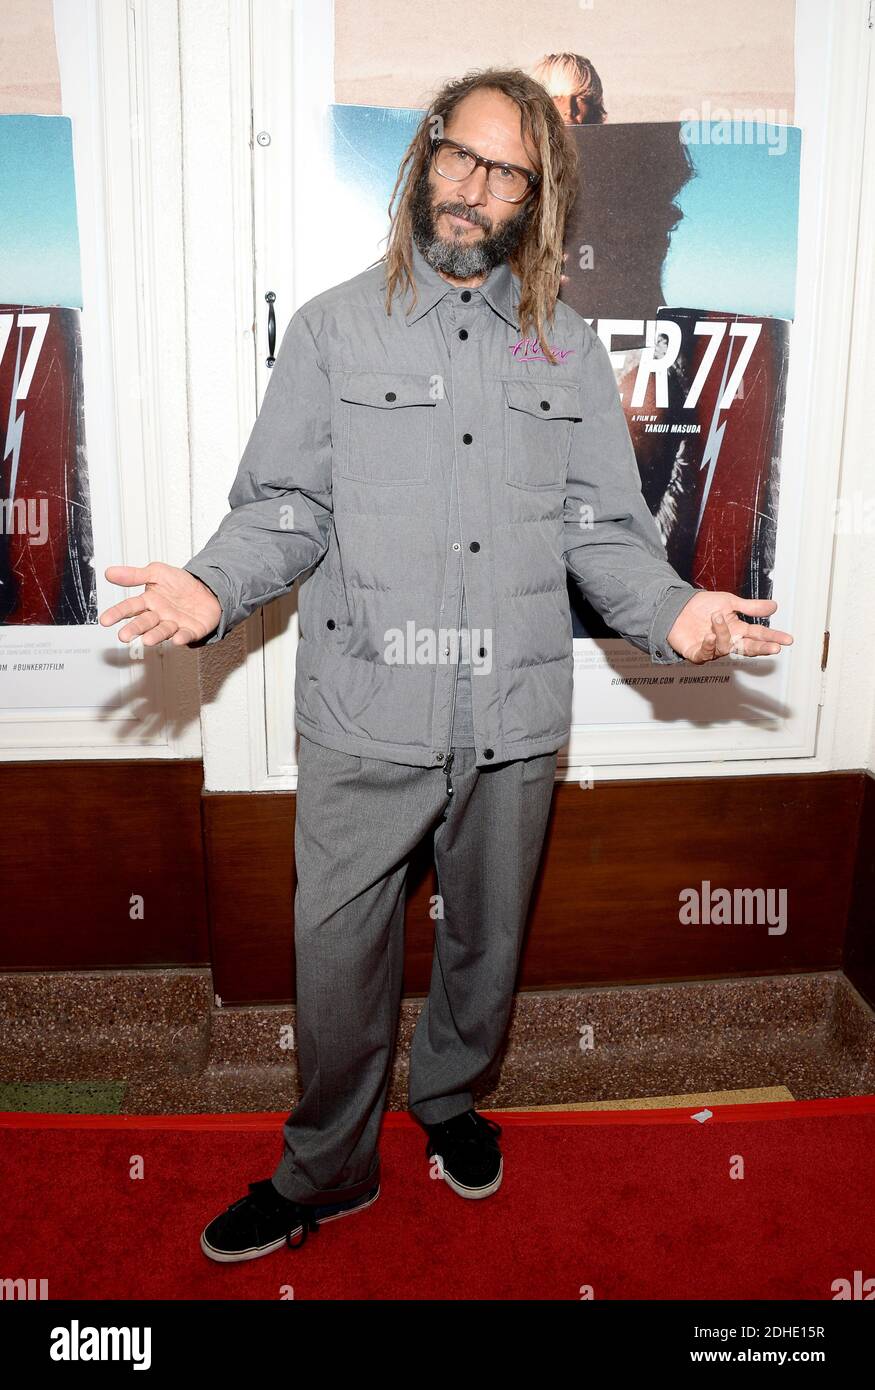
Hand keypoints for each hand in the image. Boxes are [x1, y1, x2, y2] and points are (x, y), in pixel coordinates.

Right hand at [99, 562, 221, 646]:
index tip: (105, 620)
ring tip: (147, 640)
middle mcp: (159, 616)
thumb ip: (134, 575)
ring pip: (163, 631)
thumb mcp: (156, 572)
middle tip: (123, 636)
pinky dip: (182, 637)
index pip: (129, 607)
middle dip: (134, 629)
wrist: (208, 589)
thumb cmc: (181, 584)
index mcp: (149, 602)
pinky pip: (186, 635)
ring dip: (155, 636)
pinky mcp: (192, 631)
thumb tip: (109, 572)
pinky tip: (177, 638)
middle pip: (144, 623)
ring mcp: (175, 624)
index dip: (117, 613)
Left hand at [667, 591, 793, 662]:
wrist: (677, 607)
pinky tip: (708, 635)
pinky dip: (708, 645)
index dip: (773, 638)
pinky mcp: (696, 653)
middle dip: (762, 648)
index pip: (759, 635)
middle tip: (774, 648)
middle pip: (748, 648)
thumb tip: (774, 606)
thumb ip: (751, 607)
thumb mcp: (729, 602)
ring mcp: (712, 649)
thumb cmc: (702, 606)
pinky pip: (705, 654)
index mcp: (737, 630)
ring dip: (722, 632)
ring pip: (724, 647)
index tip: (787, 640)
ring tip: (717, 617)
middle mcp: (727, 641)